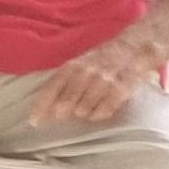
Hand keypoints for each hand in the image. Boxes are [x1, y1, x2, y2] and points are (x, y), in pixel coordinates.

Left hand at [31, 42, 158, 125]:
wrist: (134, 47)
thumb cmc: (101, 60)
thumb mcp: (78, 65)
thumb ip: (62, 83)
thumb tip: (47, 108)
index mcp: (72, 67)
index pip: (51, 88)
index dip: (41, 106)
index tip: (34, 121)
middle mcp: (86, 73)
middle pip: (66, 101)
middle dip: (61, 113)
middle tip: (62, 116)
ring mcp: (104, 80)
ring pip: (84, 107)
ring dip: (82, 113)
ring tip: (85, 110)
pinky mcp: (122, 87)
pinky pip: (105, 108)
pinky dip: (99, 114)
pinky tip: (98, 113)